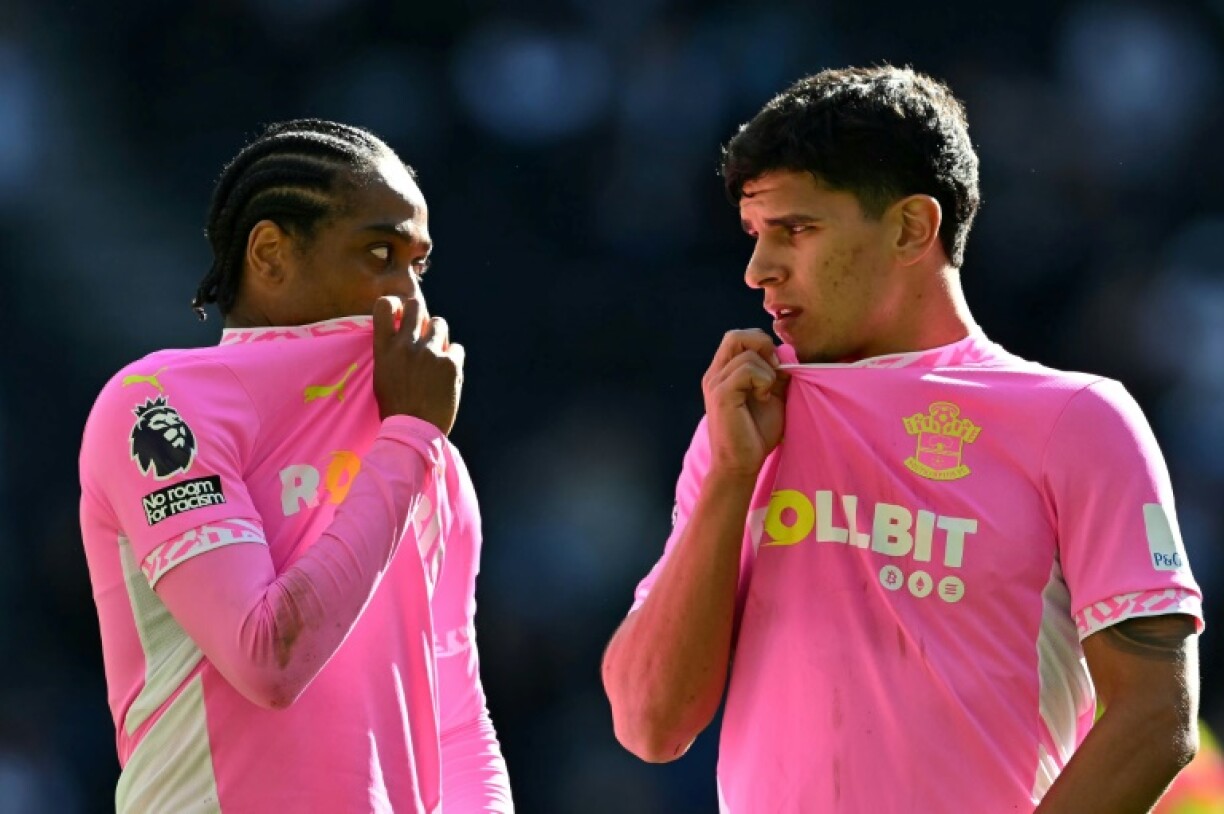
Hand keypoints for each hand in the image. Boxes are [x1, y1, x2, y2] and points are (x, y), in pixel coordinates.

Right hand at [372, 296, 465, 433]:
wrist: (413, 430)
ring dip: (439, 336)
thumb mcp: (382, 376)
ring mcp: (429, 352)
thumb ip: (391, 353)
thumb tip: (404, 334)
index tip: (400, 312)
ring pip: (440, 323)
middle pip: (416, 306)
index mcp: (384, 349)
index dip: (394, 304)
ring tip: (437, 356)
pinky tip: (449, 374)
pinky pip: (457, 348)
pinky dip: (454, 359)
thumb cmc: (395, 407)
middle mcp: (406, 345)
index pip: (384, 307)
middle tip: (424, 330)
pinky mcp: (450, 363)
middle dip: (421, 314)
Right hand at [701, 329, 787, 476]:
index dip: (761, 344)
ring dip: (767, 372)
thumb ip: (775, 373)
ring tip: (767, 393)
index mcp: (723, 372)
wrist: (741, 463)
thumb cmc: (756, 433)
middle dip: (762, 347)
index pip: (738, 337)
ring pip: (747, 354)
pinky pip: (747, 370)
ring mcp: (715, 383)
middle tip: (774, 371)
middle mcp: (715, 374)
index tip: (776, 368)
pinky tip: (763, 398)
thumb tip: (787, 354)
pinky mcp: (721, 395)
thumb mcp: (772, 395)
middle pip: (736, 335)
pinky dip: (763, 381)